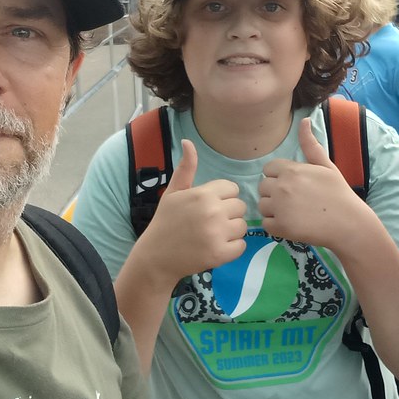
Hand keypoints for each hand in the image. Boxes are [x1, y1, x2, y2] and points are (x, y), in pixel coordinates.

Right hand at [138, 139, 246, 283]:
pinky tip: (215, 247)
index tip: (207, 207)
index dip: (222, 197)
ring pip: (242, 226)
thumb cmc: (165, 221)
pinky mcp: (221, 254)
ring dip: (231, 231)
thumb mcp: (173, 192)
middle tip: (209, 223)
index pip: (232, 189)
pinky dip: (231, 248)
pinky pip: (241, 246)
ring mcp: (218, 234)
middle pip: (240, 206)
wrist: (156, 256)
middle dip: (228, 214)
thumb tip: (188, 141)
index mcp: (203, 194)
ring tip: (212, 235)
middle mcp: (213, 211)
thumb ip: (186, 168)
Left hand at [259, 118, 367, 247]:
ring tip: (294, 213)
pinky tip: (292, 224)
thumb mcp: (325, 165)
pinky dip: (276, 226)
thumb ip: (310, 144)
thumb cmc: (338, 192)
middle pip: (263, 187)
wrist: (349, 223)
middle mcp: (281, 187)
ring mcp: (279, 208)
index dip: (278, 177)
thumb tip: (304, 119)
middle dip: (274, 193)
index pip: (268, 169)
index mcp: (290, 170)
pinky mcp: (280, 227)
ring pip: (262, 206)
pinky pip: (266, 224)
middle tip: (295, 201)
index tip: (293, 185)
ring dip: (273, 210)